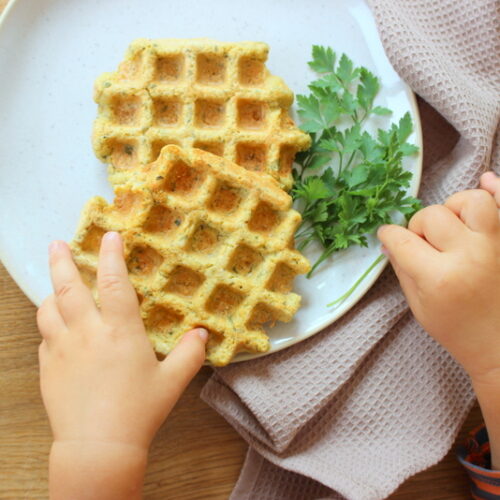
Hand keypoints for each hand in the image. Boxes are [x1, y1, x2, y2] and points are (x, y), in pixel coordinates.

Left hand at [37, 231, 207, 498]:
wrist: (98, 446)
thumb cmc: (139, 411)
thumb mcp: (173, 382)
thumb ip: (190, 354)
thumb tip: (202, 334)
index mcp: (119, 331)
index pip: (114, 283)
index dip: (112, 256)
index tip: (109, 235)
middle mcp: (87, 333)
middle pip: (69, 287)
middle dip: (63, 261)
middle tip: (57, 242)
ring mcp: (62, 349)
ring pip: (48, 310)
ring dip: (51, 292)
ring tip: (55, 286)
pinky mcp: (47, 368)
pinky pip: (44, 338)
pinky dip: (49, 326)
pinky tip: (56, 330)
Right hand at [377, 172, 499, 383]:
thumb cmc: (458, 330)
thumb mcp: (419, 306)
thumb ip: (402, 269)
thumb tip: (389, 242)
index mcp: (439, 277)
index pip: (402, 239)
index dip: (389, 235)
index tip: (388, 237)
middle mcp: (469, 255)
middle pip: (432, 216)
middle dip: (420, 226)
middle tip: (424, 243)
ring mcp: (497, 245)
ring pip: (471, 200)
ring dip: (454, 208)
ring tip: (454, 227)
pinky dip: (495, 188)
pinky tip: (486, 182)